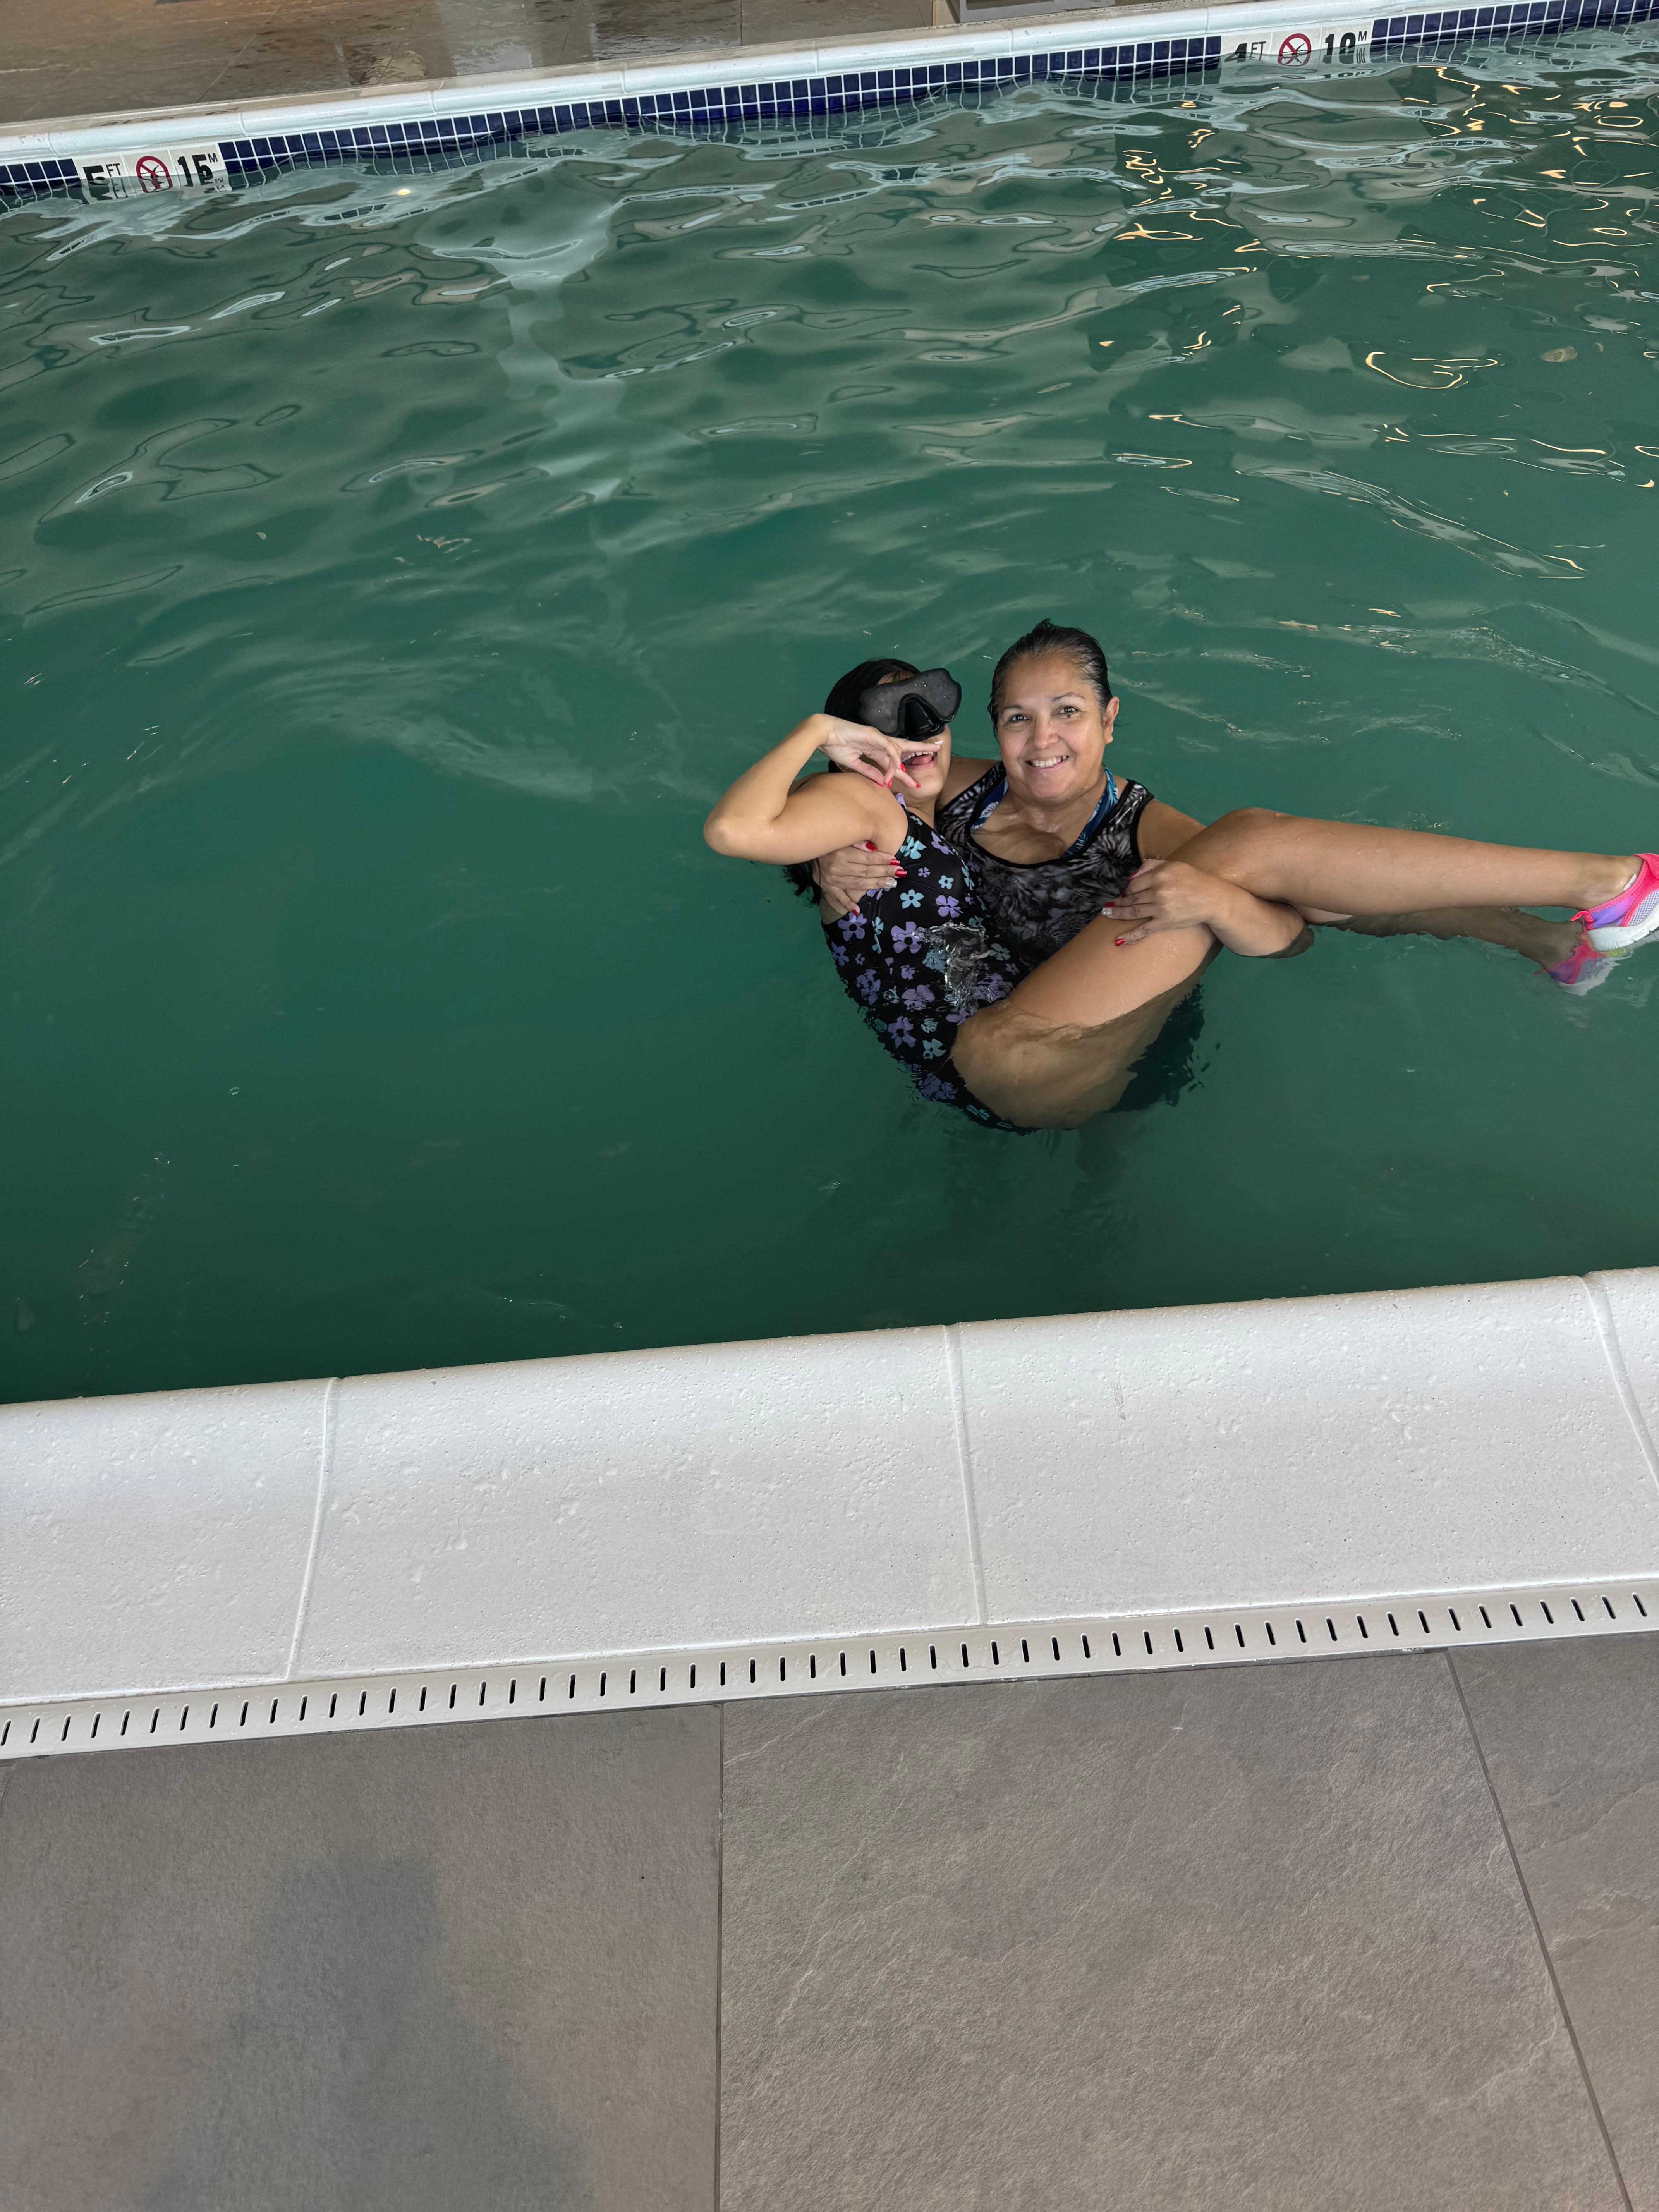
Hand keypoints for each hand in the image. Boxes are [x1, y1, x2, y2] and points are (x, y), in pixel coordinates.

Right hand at [813, 839, 905, 918]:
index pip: (867, 858)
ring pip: (858, 884)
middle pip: (866, 872)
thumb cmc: (831, 841)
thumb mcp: (843, 836)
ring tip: (891, 884)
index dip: (883, 859)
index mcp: (841, 853)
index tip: (895, 860)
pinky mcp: (828, 888)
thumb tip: (874, 848)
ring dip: (875, 885)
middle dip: (884, 872)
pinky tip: (858, 910)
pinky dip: (848, 905)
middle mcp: (837, 868)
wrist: (808, 848)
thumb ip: (858, 842)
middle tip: (900, 872)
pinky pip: (839, 898)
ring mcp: (832, 880)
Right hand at [815, 716, 936, 792]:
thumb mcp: (854, 764)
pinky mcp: (873, 735)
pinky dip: (892, 761)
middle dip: (921, 750)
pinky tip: (894, 771)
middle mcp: (879, 742)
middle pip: (904, 748)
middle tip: (937, 750)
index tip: (912, 782)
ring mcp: (877, 738)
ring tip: (911, 782)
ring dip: (904, 768)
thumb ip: (868, 772)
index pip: (894, 758)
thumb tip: (881, 782)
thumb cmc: (835, 746)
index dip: (904, 769)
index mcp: (874, 748)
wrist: (823, 734)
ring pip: (898, 750)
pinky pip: (888, 749)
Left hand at [1103, 858, 1230, 944]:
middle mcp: (1158, 891)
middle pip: (1131, 897)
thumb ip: (1151, 866)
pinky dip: (1130, 936)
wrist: (1212, 898)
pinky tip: (1119, 940)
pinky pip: (1144, 930)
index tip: (1125, 892)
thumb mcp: (1173, 865)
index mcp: (1159, 875)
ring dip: (1118, 914)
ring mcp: (1160, 908)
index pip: (1134, 883)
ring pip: (1133, 911)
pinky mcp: (1165, 922)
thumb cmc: (1193, 879)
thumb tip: (1130, 876)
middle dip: (1119, 902)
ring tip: (1107, 914)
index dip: (1127, 889)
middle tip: (1108, 906)